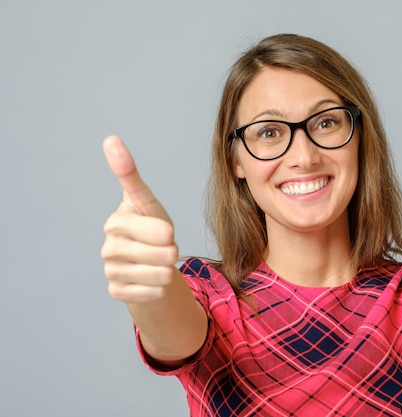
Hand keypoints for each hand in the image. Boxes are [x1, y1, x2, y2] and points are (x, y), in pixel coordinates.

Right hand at [101, 136, 178, 302]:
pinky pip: (155, 293)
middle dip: (171, 252)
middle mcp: (108, 248)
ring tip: (157, 263)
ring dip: (167, 270)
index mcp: (115, 222)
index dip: (169, 233)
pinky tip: (151, 280)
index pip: (162, 231)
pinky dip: (160, 288)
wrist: (146, 263)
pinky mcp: (117, 293)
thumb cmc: (148, 228)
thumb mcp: (146, 201)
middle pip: (164, 254)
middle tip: (162, 248)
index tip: (162, 231)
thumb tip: (110, 139)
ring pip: (162, 275)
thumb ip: (129, 173)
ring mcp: (111, 272)